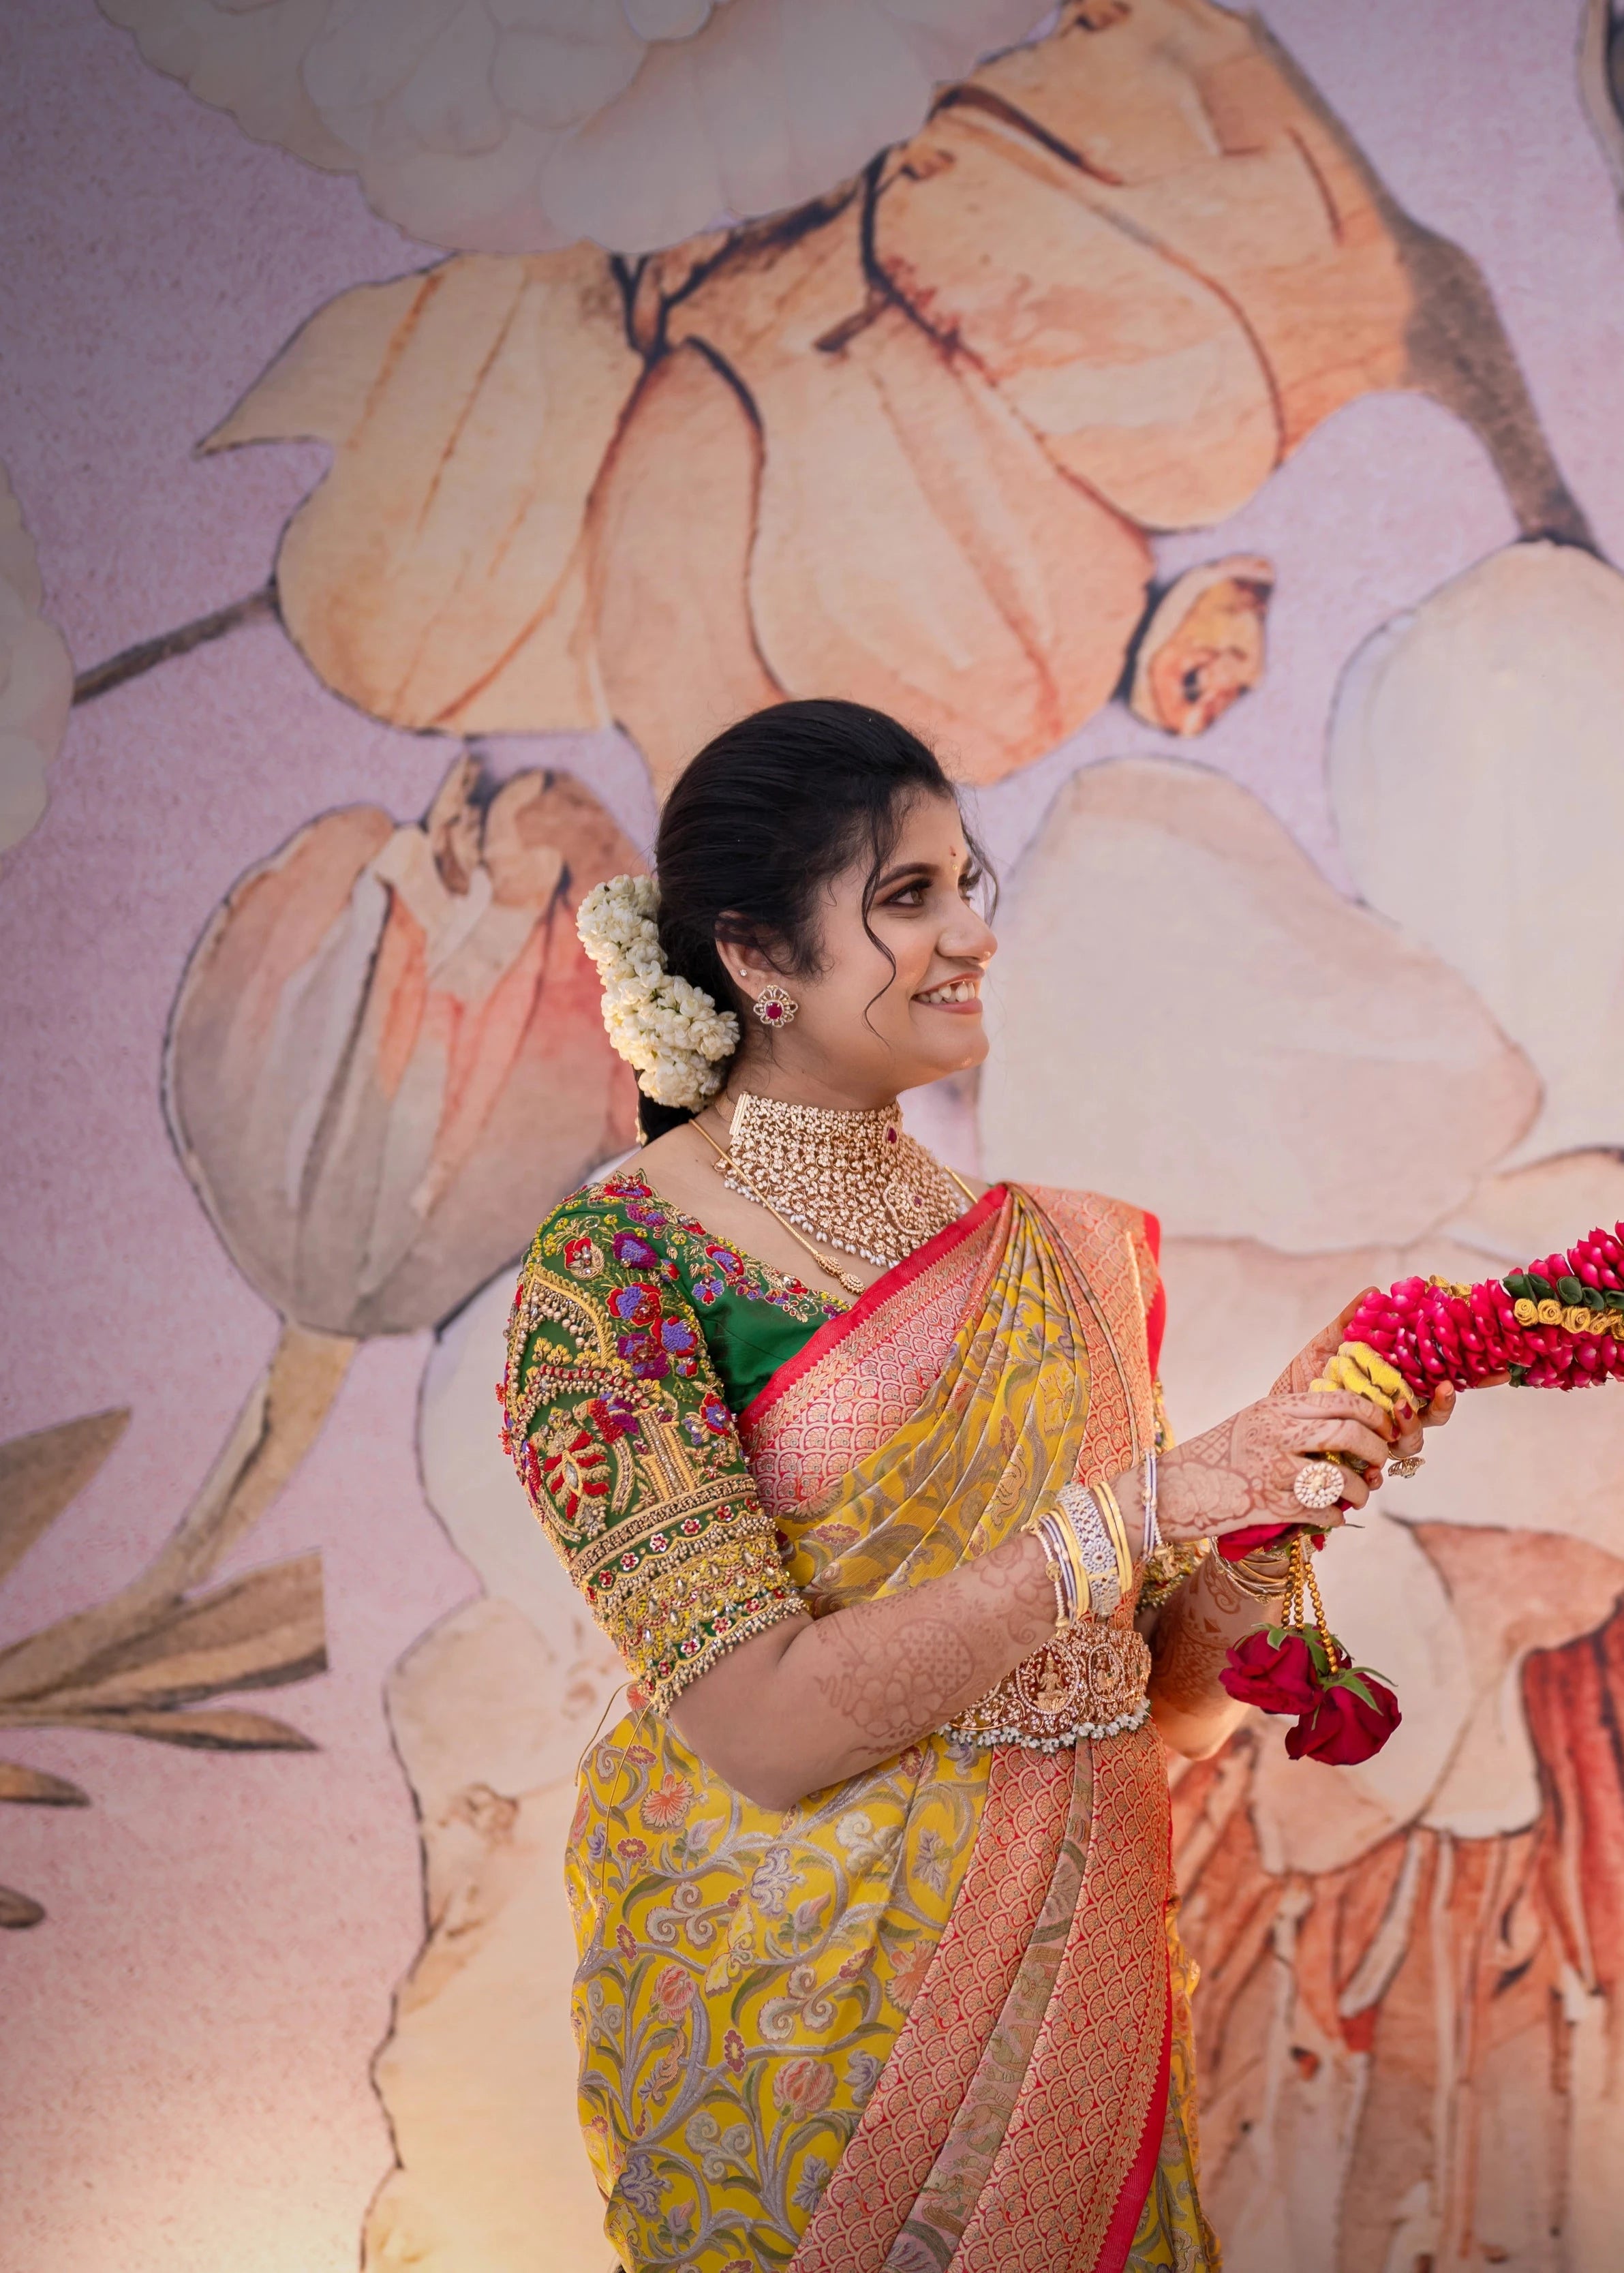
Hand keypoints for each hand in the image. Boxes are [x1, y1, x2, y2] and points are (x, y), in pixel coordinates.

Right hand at [1157, 1389, 1395, 1542]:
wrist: (1173, 1490)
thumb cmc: (1218, 1457)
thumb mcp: (1254, 1424)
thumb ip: (1295, 1422)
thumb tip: (1353, 1432)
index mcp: (1274, 1408)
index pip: (1341, 1400)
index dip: (1375, 1414)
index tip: (1385, 1429)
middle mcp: (1275, 1433)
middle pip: (1349, 1433)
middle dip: (1376, 1450)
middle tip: (1379, 1463)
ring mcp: (1272, 1469)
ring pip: (1341, 1478)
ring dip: (1360, 1490)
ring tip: (1358, 1495)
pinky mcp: (1269, 1504)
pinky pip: (1323, 1511)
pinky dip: (1336, 1516)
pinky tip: (1332, 1516)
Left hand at [1272, 1291, 1472, 1487]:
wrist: (1271, 1416)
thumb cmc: (1304, 1381)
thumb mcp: (1325, 1346)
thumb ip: (1350, 1323)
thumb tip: (1374, 1291)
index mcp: (1394, 1385)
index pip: (1439, 1381)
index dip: (1470, 1378)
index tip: (1497, 1369)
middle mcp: (1392, 1415)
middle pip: (1433, 1416)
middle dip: (1444, 1405)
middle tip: (1444, 1389)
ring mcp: (1376, 1439)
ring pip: (1410, 1444)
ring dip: (1411, 1429)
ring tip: (1397, 1410)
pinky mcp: (1356, 1462)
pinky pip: (1375, 1472)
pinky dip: (1375, 1470)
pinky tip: (1370, 1467)